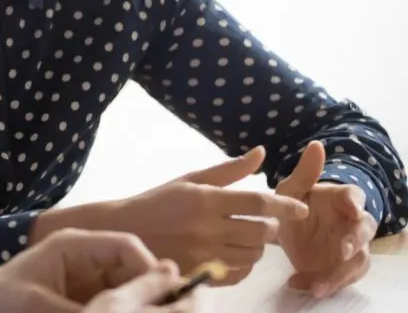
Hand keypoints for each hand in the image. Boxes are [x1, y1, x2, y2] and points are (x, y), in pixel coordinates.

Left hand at [0, 229, 187, 311]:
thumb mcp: (41, 307)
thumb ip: (85, 312)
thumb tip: (122, 311)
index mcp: (73, 245)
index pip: (126, 247)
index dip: (150, 269)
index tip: (166, 297)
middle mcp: (84, 259)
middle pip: (133, 271)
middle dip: (149, 292)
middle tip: (167, 312)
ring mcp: (84, 282)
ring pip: (126, 292)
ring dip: (136, 306)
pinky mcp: (81, 303)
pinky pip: (112, 307)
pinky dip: (121, 312)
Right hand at [109, 147, 308, 282]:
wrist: (126, 231)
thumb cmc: (159, 201)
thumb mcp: (190, 179)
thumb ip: (229, 170)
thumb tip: (261, 153)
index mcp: (205, 200)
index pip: (257, 203)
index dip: (285, 206)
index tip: (301, 209)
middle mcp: (206, 228)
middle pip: (261, 232)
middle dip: (270, 228)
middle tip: (263, 223)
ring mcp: (203, 254)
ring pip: (253, 256)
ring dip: (258, 247)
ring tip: (247, 238)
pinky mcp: (199, 273)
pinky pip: (238, 275)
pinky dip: (244, 266)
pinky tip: (234, 254)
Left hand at [277, 140, 378, 297]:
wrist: (284, 230)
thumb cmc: (292, 203)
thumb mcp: (290, 189)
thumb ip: (304, 172)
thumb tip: (316, 144)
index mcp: (341, 198)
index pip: (355, 196)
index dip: (354, 202)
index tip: (350, 208)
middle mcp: (351, 222)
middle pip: (364, 230)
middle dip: (355, 241)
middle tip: (342, 251)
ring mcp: (349, 246)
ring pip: (358, 260)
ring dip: (341, 272)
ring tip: (319, 284)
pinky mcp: (342, 267)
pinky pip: (343, 277)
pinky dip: (326, 284)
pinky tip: (305, 286)